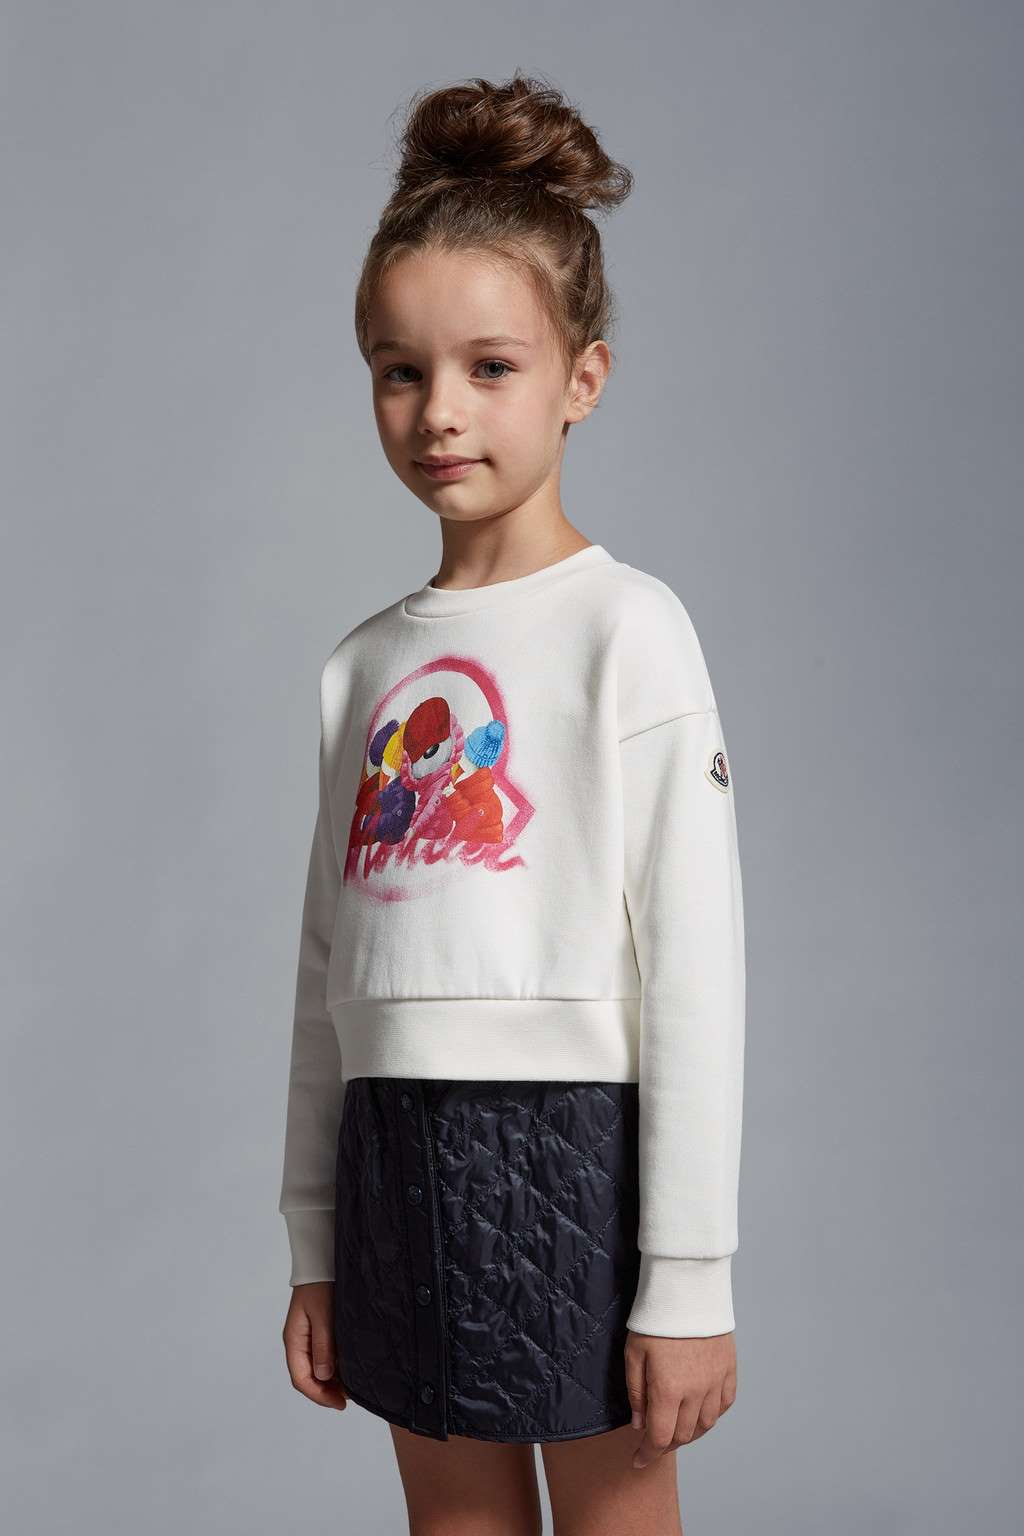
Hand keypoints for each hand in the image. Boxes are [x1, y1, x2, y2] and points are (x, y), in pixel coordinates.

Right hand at [282, 1282, 348, 1410]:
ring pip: (315, 1369)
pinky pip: (321, 1357)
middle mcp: (298, 1342)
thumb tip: (324, 1376)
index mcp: (294, 1340)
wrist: (321, 1261)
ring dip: (330, 1381)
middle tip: (347, 1399)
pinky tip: (346, 1370)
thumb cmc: (321, 1284)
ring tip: (350, 1388)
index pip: (301, 1379)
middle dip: (325, 1391)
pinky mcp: (317, 1331)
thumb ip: (324, 1345)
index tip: (339, 1404)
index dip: (319, 1395)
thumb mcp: (323, 1315)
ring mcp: (306, 1337)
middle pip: (307, 1377)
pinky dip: (333, 1368)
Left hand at [624, 1329, 736, 1468]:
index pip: (660, 1438)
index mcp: (668, 1389)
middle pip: (684, 1435)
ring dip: (690, 1433)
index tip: (638, 1461)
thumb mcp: (634, 1353)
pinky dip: (712, 1416)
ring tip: (676, 1430)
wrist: (687, 1288)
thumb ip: (636, 1393)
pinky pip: (724, 1405)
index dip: (648, 1454)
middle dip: (666, 1444)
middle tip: (653, 1442)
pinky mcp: (728, 1369)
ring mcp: (715, 1381)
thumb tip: (639, 1425)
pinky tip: (700, 1413)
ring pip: (706, 1424)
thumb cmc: (655, 1318)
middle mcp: (696, 1391)